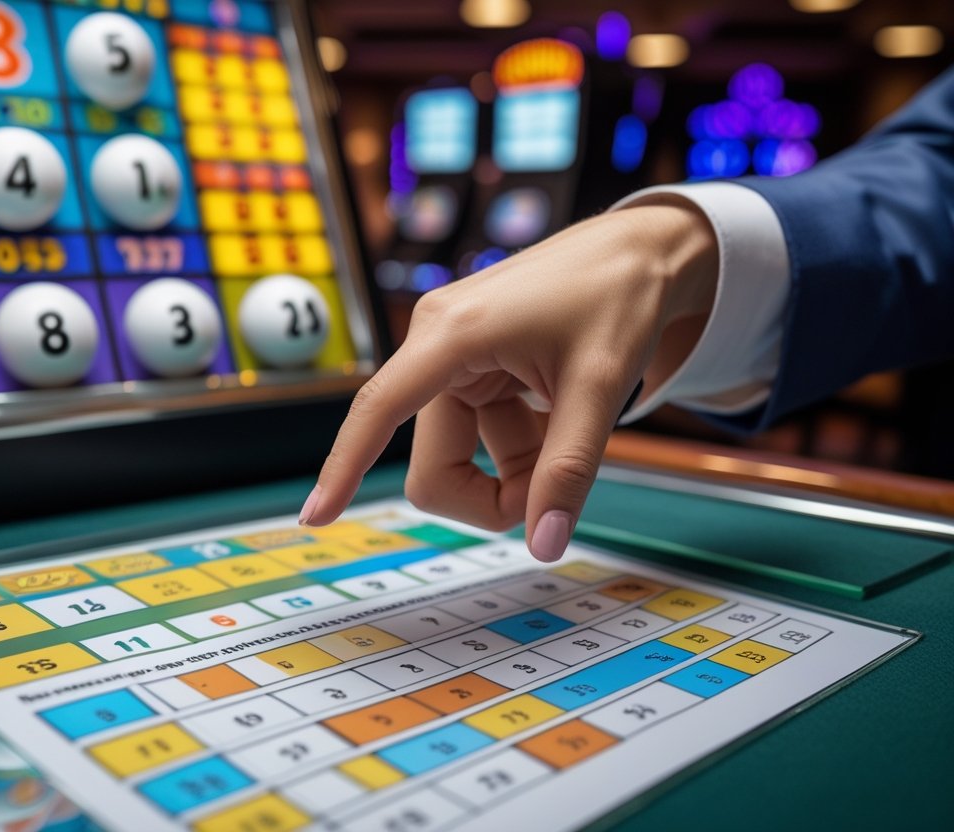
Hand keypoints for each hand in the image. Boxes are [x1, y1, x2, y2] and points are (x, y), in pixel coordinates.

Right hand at [299, 198, 718, 560]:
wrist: (645, 251)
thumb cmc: (620, 298)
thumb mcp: (601, 388)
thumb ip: (568, 471)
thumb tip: (542, 546)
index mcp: (450, 335)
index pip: (377, 410)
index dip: (344, 468)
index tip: (316, 518)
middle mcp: (436, 342)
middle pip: (434, 463)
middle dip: (492, 494)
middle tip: (555, 490)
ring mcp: (451, 356)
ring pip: (459, 455)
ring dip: (514, 469)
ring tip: (569, 436)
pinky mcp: (470, 366)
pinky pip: (479, 435)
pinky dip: (519, 447)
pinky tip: (558, 416)